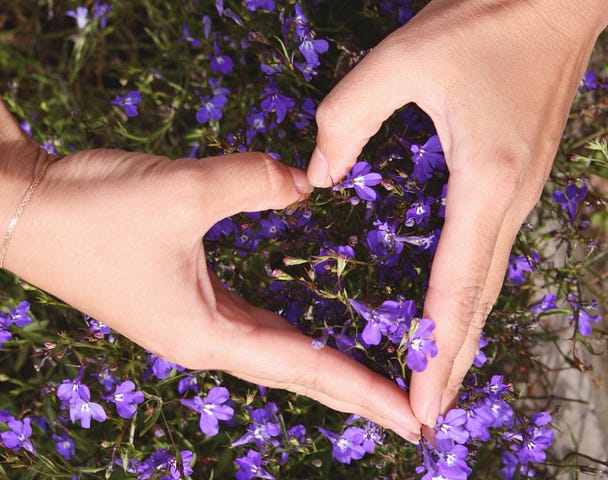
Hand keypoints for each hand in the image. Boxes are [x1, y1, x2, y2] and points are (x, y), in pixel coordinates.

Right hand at [0, 112, 420, 441]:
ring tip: (369, 379)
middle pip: (297, 372)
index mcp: (206, 333)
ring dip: (323, 367)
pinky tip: (306, 332)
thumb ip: (253, 181)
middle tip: (407, 407)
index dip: (362, 390)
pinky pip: (253, 325)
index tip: (410, 415)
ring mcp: (193, 322)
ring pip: (277, 352)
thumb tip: (307, 182)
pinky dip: (289, 335)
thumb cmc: (94, 212)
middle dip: (354, 391)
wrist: (26, 209)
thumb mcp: (180, 192)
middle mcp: (205, 338)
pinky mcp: (184, 299)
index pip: (304, 368)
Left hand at [307, 0, 607, 426]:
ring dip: (462, 335)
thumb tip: (316, 175)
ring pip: (487, 283)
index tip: (420, 404)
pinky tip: (452, 311)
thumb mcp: (404, 59)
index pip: (456, 286)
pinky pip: (488, 255)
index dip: (436, 349)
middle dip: (453, 362)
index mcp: (485, 181)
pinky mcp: (515, 181)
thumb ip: (348, 118)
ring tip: (437, 380)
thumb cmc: (485, 19)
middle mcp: (510, 202)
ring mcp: (520, 194)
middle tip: (427, 416)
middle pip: (478, 301)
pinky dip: (468, 296)